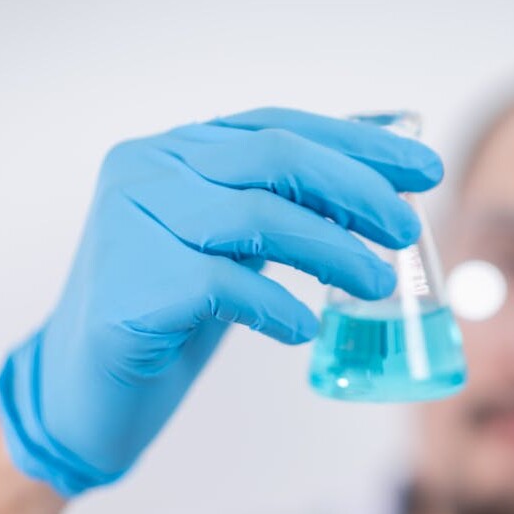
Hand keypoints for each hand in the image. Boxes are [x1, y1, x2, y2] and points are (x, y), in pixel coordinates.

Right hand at [0, 108, 442, 495]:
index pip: (278, 128)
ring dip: (332, 251)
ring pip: (254, 216)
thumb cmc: (173, 310)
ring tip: (376, 285)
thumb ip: (282, 204)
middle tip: (407, 229)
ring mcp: (129, 223)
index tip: (423, 168)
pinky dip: (276, 306)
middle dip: (356, 191)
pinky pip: (222, 285)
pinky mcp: (127, 287)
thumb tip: (373, 178)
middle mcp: (148, 170)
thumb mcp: (232, 244)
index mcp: (176, 151)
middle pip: (274, 159)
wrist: (90, 384)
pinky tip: (302, 329)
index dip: (357, 144)